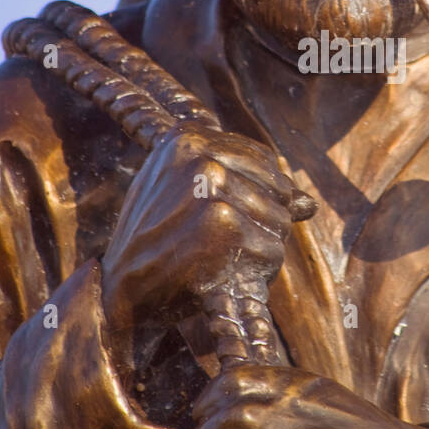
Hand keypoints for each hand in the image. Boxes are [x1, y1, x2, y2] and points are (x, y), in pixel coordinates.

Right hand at [100, 127, 302, 337]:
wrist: (120, 291)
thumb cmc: (155, 242)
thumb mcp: (186, 195)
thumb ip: (242, 184)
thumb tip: (308, 203)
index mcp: (189, 137)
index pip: (264, 161)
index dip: (262, 194)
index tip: (236, 216)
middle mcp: (202, 155)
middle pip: (278, 190)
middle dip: (261, 222)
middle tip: (219, 244)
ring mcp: (214, 189)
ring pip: (279, 222)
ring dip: (258, 249)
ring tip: (217, 258)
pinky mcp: (224, 226)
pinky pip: (272, 251)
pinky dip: (255, 272)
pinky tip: (221, 273)